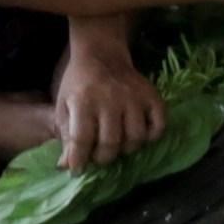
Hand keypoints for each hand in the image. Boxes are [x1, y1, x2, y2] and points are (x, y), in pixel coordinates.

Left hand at [51, 26, 164, 166]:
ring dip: (127, 149)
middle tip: (99, 156)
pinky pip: (159, 125)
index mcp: (83, 101)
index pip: (82, 139)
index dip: (79, 159)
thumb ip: (66, 136)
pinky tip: (140, 135)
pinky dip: (151, 136)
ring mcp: (134, 97)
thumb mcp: (64, 106)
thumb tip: (68, 166)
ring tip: (118, 145)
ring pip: (136, 138)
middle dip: (103, 157)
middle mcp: (110, 99)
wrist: (102, 54)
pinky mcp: (152, 96)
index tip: (78, 169)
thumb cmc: (79, 84)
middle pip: (111, 142)